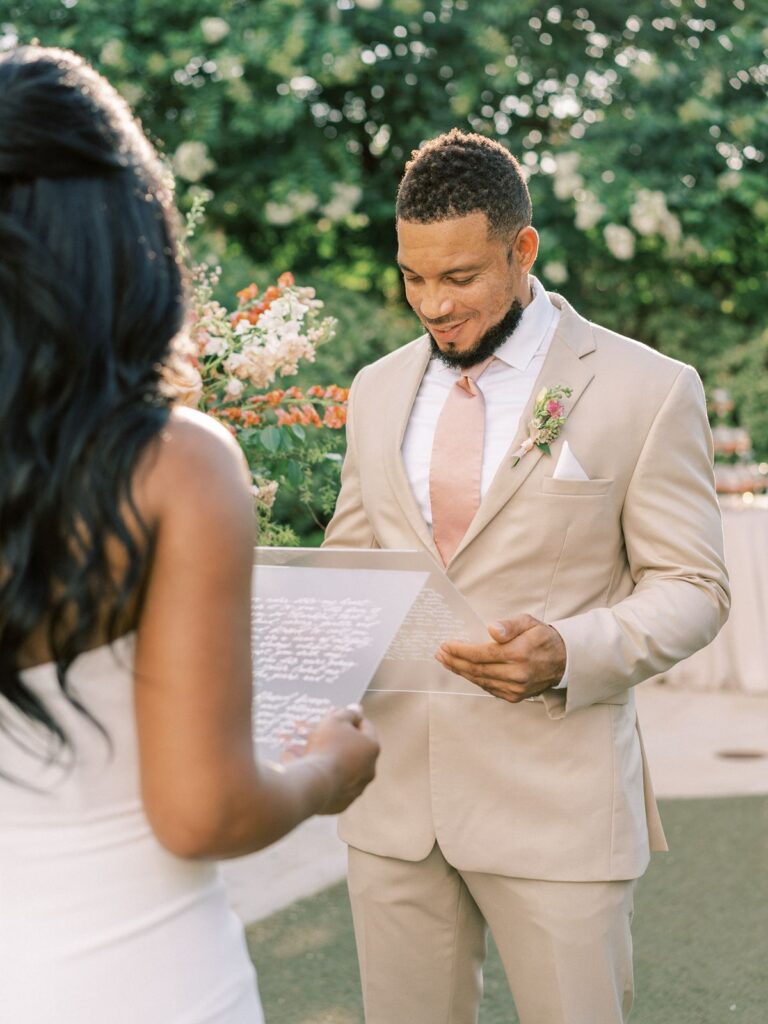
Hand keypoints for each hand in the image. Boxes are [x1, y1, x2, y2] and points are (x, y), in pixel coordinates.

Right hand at [302, 704, 379, 813]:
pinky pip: (333, 786)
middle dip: (340, 741)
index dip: (350, 719)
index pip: (365, 726)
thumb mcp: (335, 720)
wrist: (314, 784)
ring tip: (311, 753)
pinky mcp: (342, 804)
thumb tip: (357, 710)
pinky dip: (325, 779)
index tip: (336, 717)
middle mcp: (369, 770)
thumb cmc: (326, 747)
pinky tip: (310, 771)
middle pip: (355, 750)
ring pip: (345, 770)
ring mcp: (356, 789)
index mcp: (372, 748)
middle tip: (322, 735)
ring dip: (332, 760)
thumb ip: (348, 713)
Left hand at [435, 614, 566, 702]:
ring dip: (460, 671)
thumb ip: (509, 625)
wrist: (563, 661)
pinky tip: (464, 671)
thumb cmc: (542, 637)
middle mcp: (517, 674)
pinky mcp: (515, 696)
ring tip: (447, 662)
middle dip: (455, 661)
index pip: (481, 654)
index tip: (446, 645)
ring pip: (480, 681)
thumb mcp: (528, 622)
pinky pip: (488, 688)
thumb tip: (492, 629)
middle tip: (440, 654)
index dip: (460, 650)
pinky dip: (474, 680)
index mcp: (519, 654)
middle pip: (476, 669)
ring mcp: (516, 688)